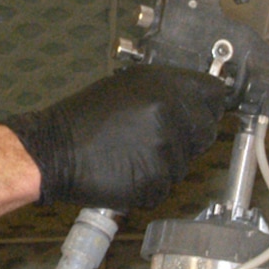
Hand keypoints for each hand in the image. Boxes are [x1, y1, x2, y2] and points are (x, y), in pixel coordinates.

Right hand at [1, 64, 231, 209]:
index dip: (208, 103)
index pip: (214, 94)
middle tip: (157, 136)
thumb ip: (166, 89)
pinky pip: (166, 184)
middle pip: (206, 130)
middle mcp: (170, 117)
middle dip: (189, 135)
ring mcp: (165, 151)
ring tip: (133, 150)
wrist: (54, 150)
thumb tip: (196, 94)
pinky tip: (127, 169)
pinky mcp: (155, 182)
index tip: (203, 109)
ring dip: (167, 160)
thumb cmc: (85, 118)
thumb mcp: (127, 84)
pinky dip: (151, 181)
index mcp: (165, 87)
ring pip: (186, 160)